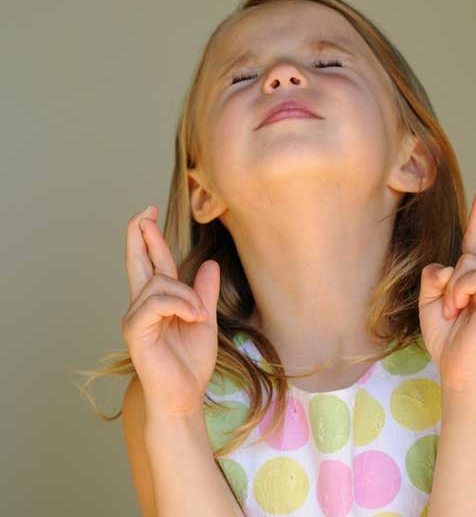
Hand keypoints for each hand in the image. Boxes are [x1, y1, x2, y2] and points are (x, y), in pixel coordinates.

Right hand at [121, 205, 220, 418]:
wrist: (184, 395)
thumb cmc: (190, 362)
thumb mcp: (204, 320)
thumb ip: (203, 293)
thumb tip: (209, 265)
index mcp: (159, 303)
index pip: (153, 264)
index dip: (150, 239)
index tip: (148, 214)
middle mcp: (142, 305)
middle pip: (138, 262)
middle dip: (140, 234)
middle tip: (145, 211)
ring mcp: (136, 317)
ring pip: (160, 282)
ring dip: (186, 296)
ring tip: (198, 316)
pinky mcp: (135, 329)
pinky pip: (158, 301)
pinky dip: (180, 305)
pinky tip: (193, 317)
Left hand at [418, 168, 475, 390]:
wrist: (456, 365)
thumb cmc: (445, 334)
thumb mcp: (430, 299)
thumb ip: (434, 276)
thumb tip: (447, 263)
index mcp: (475, 274)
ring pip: (467, 261)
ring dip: (451, 288)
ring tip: (454, 310)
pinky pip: (470, 277)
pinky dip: (457, 294)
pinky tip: (459, 311)